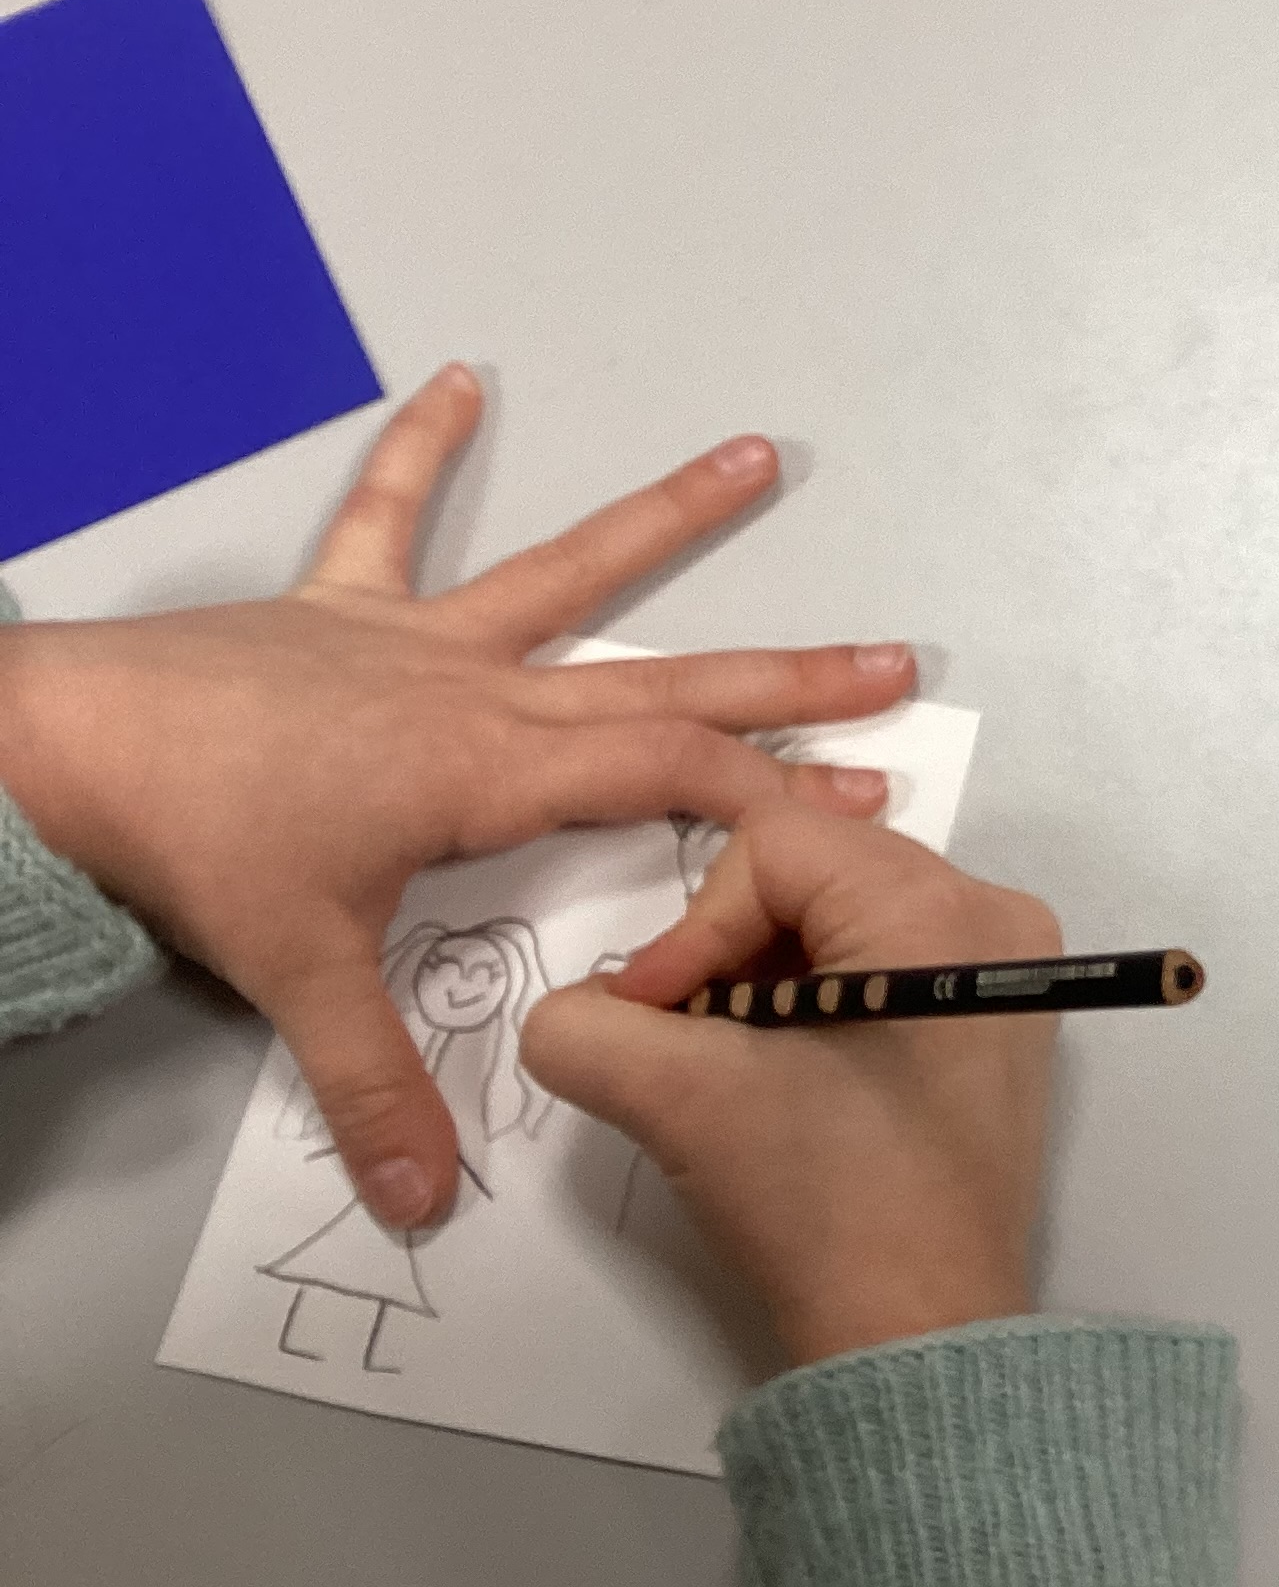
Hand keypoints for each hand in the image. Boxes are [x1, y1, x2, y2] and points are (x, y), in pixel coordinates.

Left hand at [0, 364, 911, 1228]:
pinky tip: (460, 383)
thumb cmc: (191, 844)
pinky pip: (387, 517)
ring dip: (666, 517)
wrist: (61, 746)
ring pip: (566, 573)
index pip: (668, 772)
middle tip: (889, 661)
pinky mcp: (338, 608)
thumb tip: (425, 1203)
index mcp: (490, 771)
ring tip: (757, 457)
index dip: (771, 788)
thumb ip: (374, 1086)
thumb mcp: (294, 974)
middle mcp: (478, 689)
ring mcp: (414, 637)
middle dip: (785, 676)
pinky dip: (424, 449)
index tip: (858, 798)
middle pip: (664, 678)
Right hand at [519, 806, 1062, 1368]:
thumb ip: (588, 1027)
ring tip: (733, 1062)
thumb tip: (576, 1008)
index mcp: (941, 911)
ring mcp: (1001, 971)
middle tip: (686, 1038)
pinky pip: (878, 961)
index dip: (692, 927)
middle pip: (813, 869)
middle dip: (729, 949)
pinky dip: (811, 1001)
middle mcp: (993, 917)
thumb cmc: (824, 1203)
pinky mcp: (990, 1022)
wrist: (917, 1332)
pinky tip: (783, 1075)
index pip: (774, 847)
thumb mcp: (681, 1099)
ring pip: (838, 916)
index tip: (655, 1018)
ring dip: (764, 978)